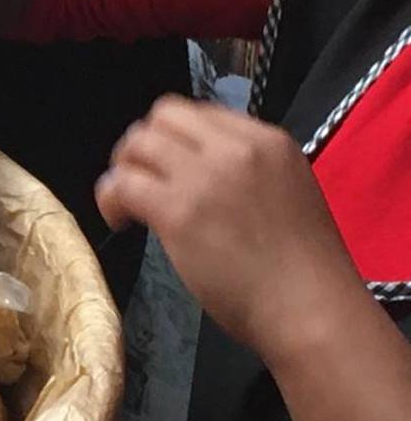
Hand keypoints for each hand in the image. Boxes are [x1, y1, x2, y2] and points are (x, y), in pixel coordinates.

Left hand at [96, 95, 365, 365]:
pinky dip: (110, 198)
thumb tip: (197, 176)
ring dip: (122, 170)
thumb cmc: (302, 270)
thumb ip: (245, 174)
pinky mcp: (178, 211)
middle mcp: (236, 148)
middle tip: (139, 183)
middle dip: (141, 147)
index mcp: (268, 141)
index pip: (200, 113)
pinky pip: (123, 184)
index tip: (168, 170)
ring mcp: (205, 177)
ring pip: (138, 144)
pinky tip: (121, 222)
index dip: (173, 139)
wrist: (309, 307)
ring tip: (126, 206)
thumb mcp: (285, 194)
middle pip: (163, 117)